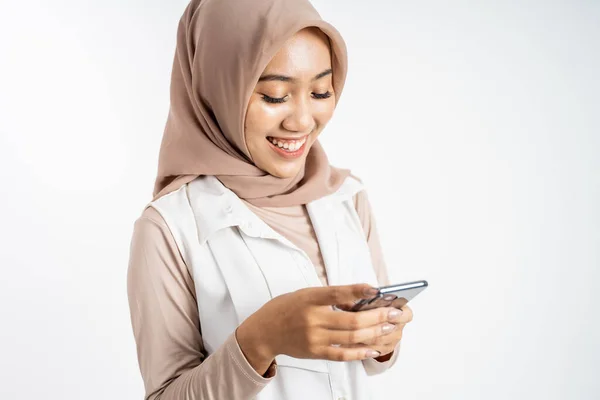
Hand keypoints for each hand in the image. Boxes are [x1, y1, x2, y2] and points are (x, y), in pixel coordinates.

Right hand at [236, 283, 401, 373]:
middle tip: (394, 313)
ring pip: (350, 338)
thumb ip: (330, 296)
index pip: (337, 293)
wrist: (264, 332)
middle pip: (350, 320)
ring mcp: (314, 338)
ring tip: (389, 326)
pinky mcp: (315, 353)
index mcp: (308, 299)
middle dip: (377, 316)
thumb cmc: (286, 308)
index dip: (358, 291)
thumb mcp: (305, 293)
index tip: (377, 289)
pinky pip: (342, 354)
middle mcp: (312, 319)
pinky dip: (360, 351)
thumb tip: (360, 297)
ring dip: (374, 332)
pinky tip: (374, 347)